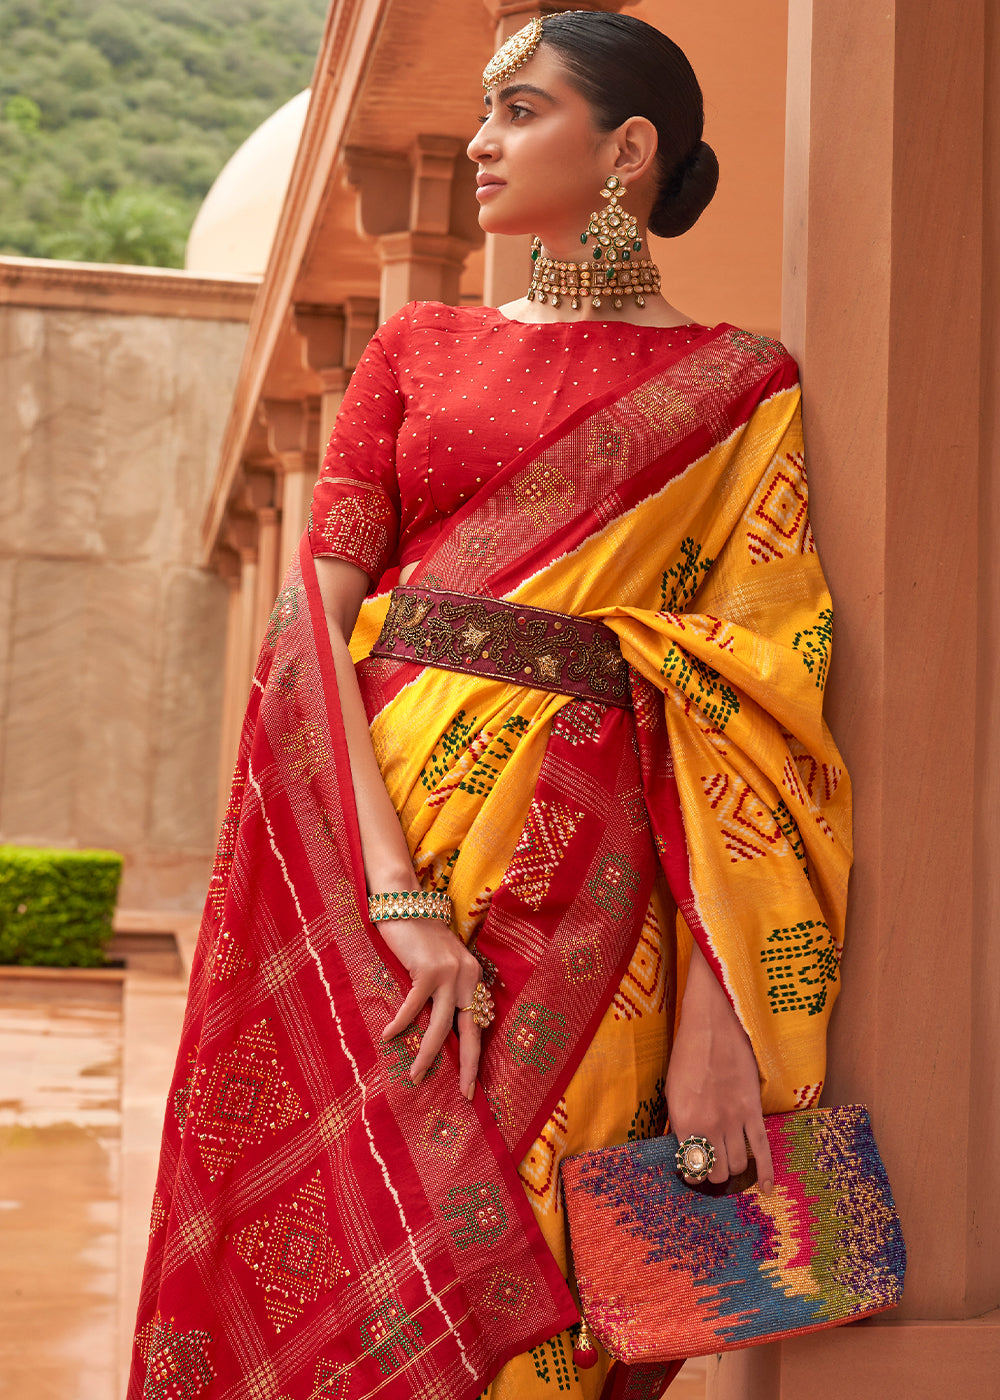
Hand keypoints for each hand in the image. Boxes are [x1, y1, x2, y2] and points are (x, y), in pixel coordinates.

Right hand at [377, 916, 485, 1099]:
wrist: (405, 901)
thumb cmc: (417, 935)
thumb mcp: (439, 963)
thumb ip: (444, 989)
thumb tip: (438, 1028)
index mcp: (473, 977)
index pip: (479, 1024)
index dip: (475, 1054)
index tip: (471, 1082)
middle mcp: (467, 976)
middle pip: (471, 1031)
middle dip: (467, 1066)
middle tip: (463, 1094)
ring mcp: (449, 973)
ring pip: (441, 1027)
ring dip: (428, 1056)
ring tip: (416, 1077)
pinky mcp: (428, 970)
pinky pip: (413, 1007)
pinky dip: (400, 1025)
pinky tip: (389, 1038)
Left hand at [666, 941, 773, 1193]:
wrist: (713, 1025)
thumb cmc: (688, 1054)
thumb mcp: (673, 1089)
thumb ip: (680, 1121)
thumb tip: (686, 1146)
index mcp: (683, 1121)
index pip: (690, 1166)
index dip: (692, 1175)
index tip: (693, 1173)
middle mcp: (708, 1126)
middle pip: (716, 1172)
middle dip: (713, 1175)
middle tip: (713, 1168)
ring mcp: (733, 1120)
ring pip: (738, 1165)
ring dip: (733, 1170)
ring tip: (729, 1163)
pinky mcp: (753, 1111)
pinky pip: (762, 1150)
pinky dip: (765, 1172)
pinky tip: (766, 1188)